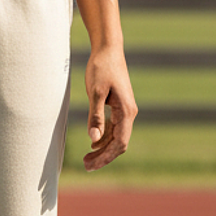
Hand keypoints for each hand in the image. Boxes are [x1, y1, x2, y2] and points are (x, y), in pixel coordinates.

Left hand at [83, 45, 137, 171]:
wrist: (108, 50)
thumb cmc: (101, 68)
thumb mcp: (95, 93)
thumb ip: (95, 117)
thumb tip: (94, 140)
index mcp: (126, 112)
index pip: (119, 143)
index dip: (105, 157)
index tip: (90, 165)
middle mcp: (129, 113)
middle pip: (119, 144)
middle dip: (104, 156)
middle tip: (86, 166)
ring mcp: (125, 110)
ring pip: (117, 137)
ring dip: (103, 149)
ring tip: (87, 158)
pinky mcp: (119, 106)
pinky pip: (114, 128)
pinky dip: (104, 138)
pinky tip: (93, 143)